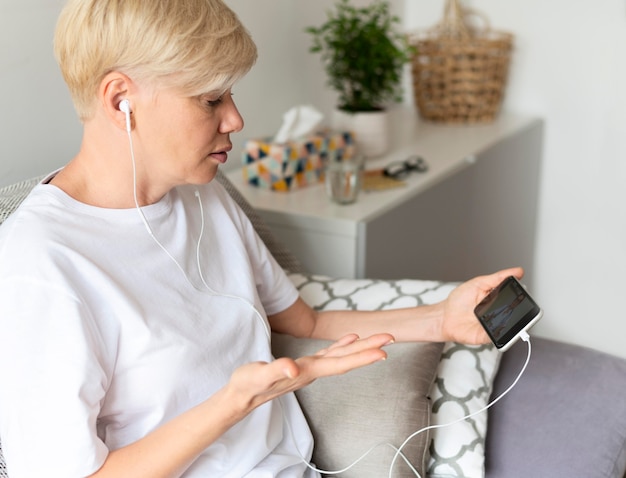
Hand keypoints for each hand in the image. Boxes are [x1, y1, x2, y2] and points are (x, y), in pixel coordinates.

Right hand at [226, 333, 393, 415]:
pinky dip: (341, 345)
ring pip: (340, 356)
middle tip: (391, 337)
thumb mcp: (257, 375)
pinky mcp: (303, 366)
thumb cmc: (247, 386)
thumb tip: (293, 369)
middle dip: (369, 348)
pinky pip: (328, 354)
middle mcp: (312, 371)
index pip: (339, 364)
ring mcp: (309, 369)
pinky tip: (349, 339)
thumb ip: (275, 371)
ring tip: (379, 338)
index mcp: (306, 372)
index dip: (361, 357)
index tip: (382, 352)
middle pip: (346, 359)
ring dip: (360, 347)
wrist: (240, 397)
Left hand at [441, 267, 523, 343]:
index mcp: (498, 299)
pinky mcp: (488, 337)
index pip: (515, 297)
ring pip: (511, 326)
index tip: (523, 290)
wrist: (445, 316)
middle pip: (516, 312)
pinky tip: (497, 325)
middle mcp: (499, 313)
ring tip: (509, 314)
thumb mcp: (478, 283)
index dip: (521, 294)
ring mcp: (495, 326)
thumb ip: (497, 278)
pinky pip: (499, 337)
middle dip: (519, 308)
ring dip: (513, 322)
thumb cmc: (460, 300)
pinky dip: (500, 333)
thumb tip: (518, 271)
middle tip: (518, 302)